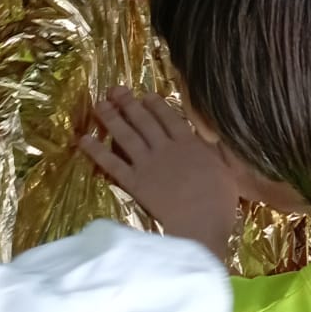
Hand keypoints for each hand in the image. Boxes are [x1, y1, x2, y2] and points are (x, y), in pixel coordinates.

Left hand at [81, 87, 238, 255]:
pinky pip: (112, 163)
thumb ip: (216, 150)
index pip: (169, 117)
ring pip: (126, 136)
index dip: (155, 105)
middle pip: (144, 121)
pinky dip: (97, 151)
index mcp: (189, 143)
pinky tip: (84, 140)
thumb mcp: (226, 167)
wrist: (200, 221)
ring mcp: (148, 164)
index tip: (145, 95)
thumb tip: (215, 135)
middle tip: (115, 90)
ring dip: (112, 119)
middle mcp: (165, 147)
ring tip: (99, 104)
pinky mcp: (135, 182)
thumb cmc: (219, 199)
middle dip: (129, 103)